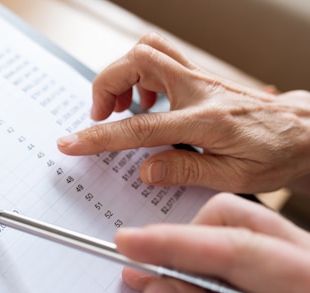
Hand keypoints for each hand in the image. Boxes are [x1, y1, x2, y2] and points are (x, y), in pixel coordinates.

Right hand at [57, 32, 309, 193]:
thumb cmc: (276, 154)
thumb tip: (145, 170)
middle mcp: (200, 90)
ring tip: (119, 108)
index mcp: (205, 121)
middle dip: (106, 83)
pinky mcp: (200, 77)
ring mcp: (200, 78)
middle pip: (140, 58)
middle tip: (100, 114)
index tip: (72, 143)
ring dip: (123, 75)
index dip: (99, 137)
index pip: (140, 127)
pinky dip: (140, 76)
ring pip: (150, 50)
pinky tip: (145, 104)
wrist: (304, 133)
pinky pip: (161, 58)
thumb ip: (186, 169)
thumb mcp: (236, 177)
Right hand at [115, 193, 309, 292]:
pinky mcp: (290, 283)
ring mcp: (301, 269)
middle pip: (238, 221)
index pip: (238, 247)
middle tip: (146, 269)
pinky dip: (206, 274)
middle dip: (185, 241)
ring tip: (162, 288)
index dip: (175, 242)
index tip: (128, 244)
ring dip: (192, 258)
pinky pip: (238, 260)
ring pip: (235, 236)